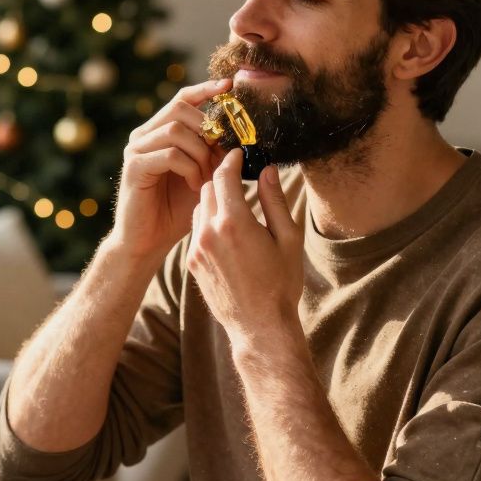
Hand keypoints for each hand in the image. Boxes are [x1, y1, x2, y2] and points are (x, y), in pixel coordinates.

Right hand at [109, 78, 231, 263]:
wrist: (148, 241)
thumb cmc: (176, 210)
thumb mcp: (202, 175)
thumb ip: (214, 154)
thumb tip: (239, 137)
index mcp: (159, 132)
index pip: (182, 98)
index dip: (206, 89)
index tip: (230, 86)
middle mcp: (144, 135)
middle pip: (180, 109)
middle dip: (208, 130)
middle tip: (220, 157)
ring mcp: (136, 150)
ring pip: (177, 130)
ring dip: (201, 153)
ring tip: (208, 177)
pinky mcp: (134, 167)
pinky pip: (170, 154)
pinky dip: (190, 168)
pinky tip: (196, 186)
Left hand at [186, 149, 304, 341]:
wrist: (260, 327)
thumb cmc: (281, 283)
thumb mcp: (287, 239)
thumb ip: (274, 201)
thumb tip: (267, 170)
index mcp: (235, 222)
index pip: (223, 175)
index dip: (231, 160)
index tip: (239, 154)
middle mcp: (210, 232)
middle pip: (208, 188)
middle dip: (221, 177)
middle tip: (236, 173)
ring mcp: (197, 249)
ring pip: (199, 208)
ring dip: (214, 199)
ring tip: (233, 202)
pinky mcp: (192, 263)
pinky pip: (196, 230)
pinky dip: (208, 221)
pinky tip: (226, 229)